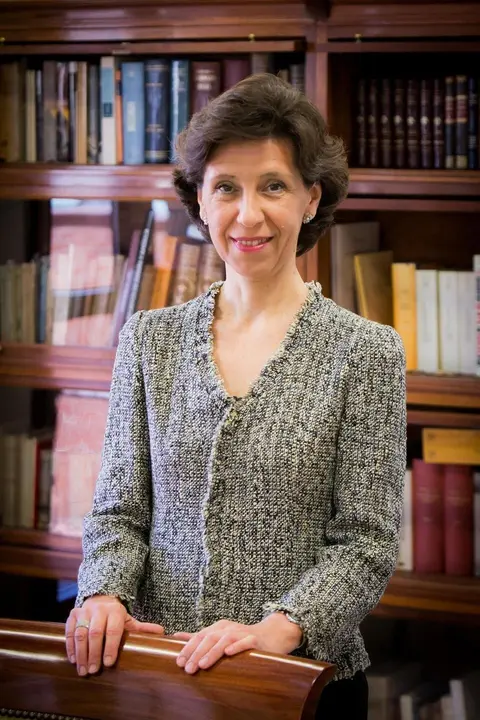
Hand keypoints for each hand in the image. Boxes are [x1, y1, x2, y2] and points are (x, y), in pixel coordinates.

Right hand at [65, 595, 164, 676]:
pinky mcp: (73, 614)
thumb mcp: (129, 621)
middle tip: (94, 670)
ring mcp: (84, 611)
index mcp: (116, 611)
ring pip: (80, 633)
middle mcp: (99, 610)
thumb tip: (162, 633)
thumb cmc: (115, 616)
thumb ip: (142, 628)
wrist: (99, 600)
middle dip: (94, 653)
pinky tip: (73, 660)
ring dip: (81, 653)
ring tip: (83, 670)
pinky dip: (70, 647)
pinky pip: (69, 632)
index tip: (109, 663)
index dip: (111, 647)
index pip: (113, 630)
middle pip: (95, 633)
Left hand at [173, 612, 301, 674]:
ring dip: (212, 652)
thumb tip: (176, 636)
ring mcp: (241, 632)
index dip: (188, 648)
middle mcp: (228, 628)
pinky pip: (245, 642)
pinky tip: (228, 653)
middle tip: (188, 668)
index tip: (178, 662)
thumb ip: (198, 637)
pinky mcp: (254, 639)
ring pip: (224, 640)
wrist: (270, 635)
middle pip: (209, 638)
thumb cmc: (240, 638)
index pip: (199, 636)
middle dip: (197, 653)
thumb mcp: (218, 635)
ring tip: (202, 664)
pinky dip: (236, 646)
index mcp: (218, 627)